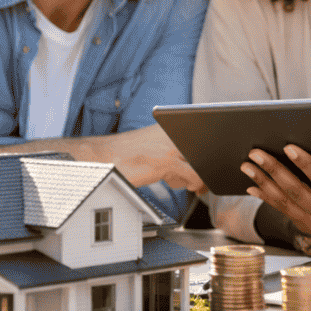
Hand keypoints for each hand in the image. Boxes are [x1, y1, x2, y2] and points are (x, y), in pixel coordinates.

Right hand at [89, 124, 206, 192]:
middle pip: (204, 149)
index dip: (206, 153)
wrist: (103, 157)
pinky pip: (194, 175)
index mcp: (169, 125)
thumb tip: (195, 168)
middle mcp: (172, 131)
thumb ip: (173, 152)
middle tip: (201, 180)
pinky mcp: (166, 160)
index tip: (206, 165)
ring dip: (198, 176)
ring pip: (201, 162)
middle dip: (205, 166)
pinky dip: (195, 183)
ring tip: (181, 180)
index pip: (199, 136)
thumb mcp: (153, 148)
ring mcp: (170, 145)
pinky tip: (185, 185)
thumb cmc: (126, 155)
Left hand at [242, 144, 310, 249]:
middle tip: (256, 153)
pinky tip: (252, 187)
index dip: (306, 164)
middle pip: (296, 191)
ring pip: (284, 202)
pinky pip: (283, 211)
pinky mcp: (307, 228)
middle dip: (274, 170)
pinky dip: (266, 198)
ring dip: (263, 182)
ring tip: (246, 166)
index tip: (290, 147)